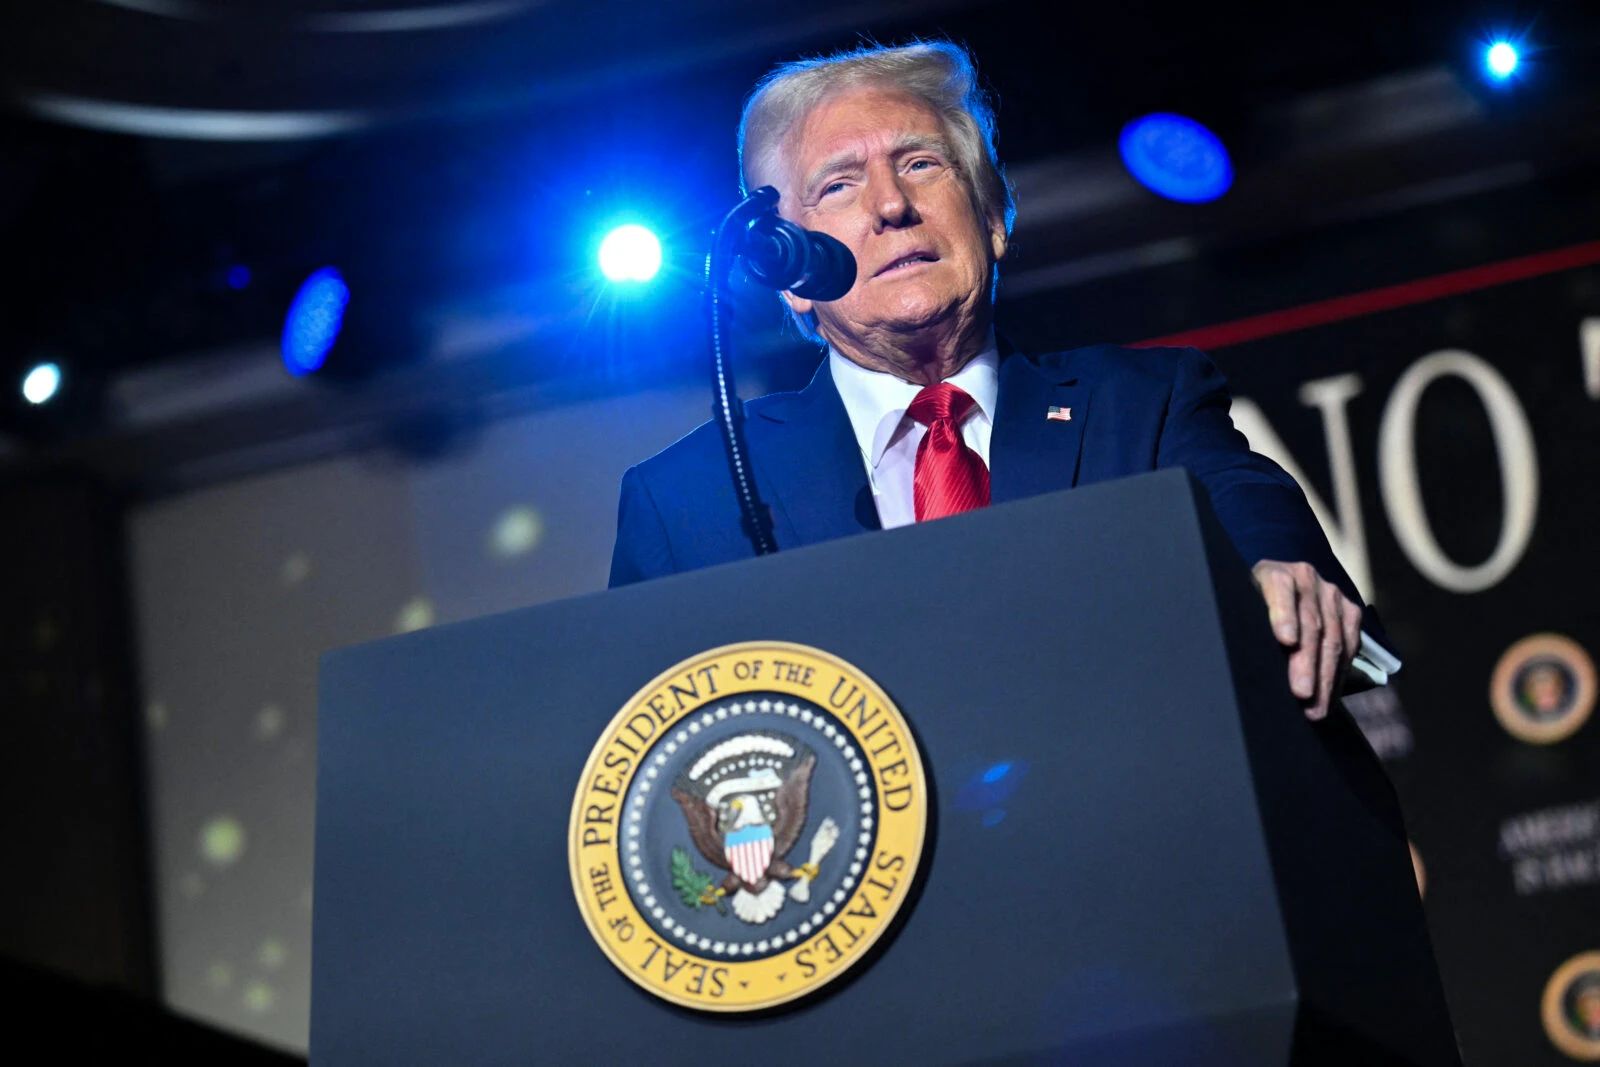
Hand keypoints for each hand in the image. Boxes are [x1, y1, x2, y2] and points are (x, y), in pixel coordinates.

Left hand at [1251, 560, 1362, 720]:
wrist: (1280, 583)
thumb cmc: (1252, 602)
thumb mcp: (1242, 605)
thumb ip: (1246, 623)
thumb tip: (1241, 664)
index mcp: (1274, 573)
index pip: (1279, 589)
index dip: (1284, 614)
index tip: (1285, 640)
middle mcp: (1306, 578)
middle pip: (1310, 623)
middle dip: (1307, 662)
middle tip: (1302, 694)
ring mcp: (1331, 594)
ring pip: (1333, 638)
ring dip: (1326, 677)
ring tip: (1317, 707)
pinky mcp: (1349, 610)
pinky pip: (1350, 645)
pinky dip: (1340, 673)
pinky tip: (1331, 695)